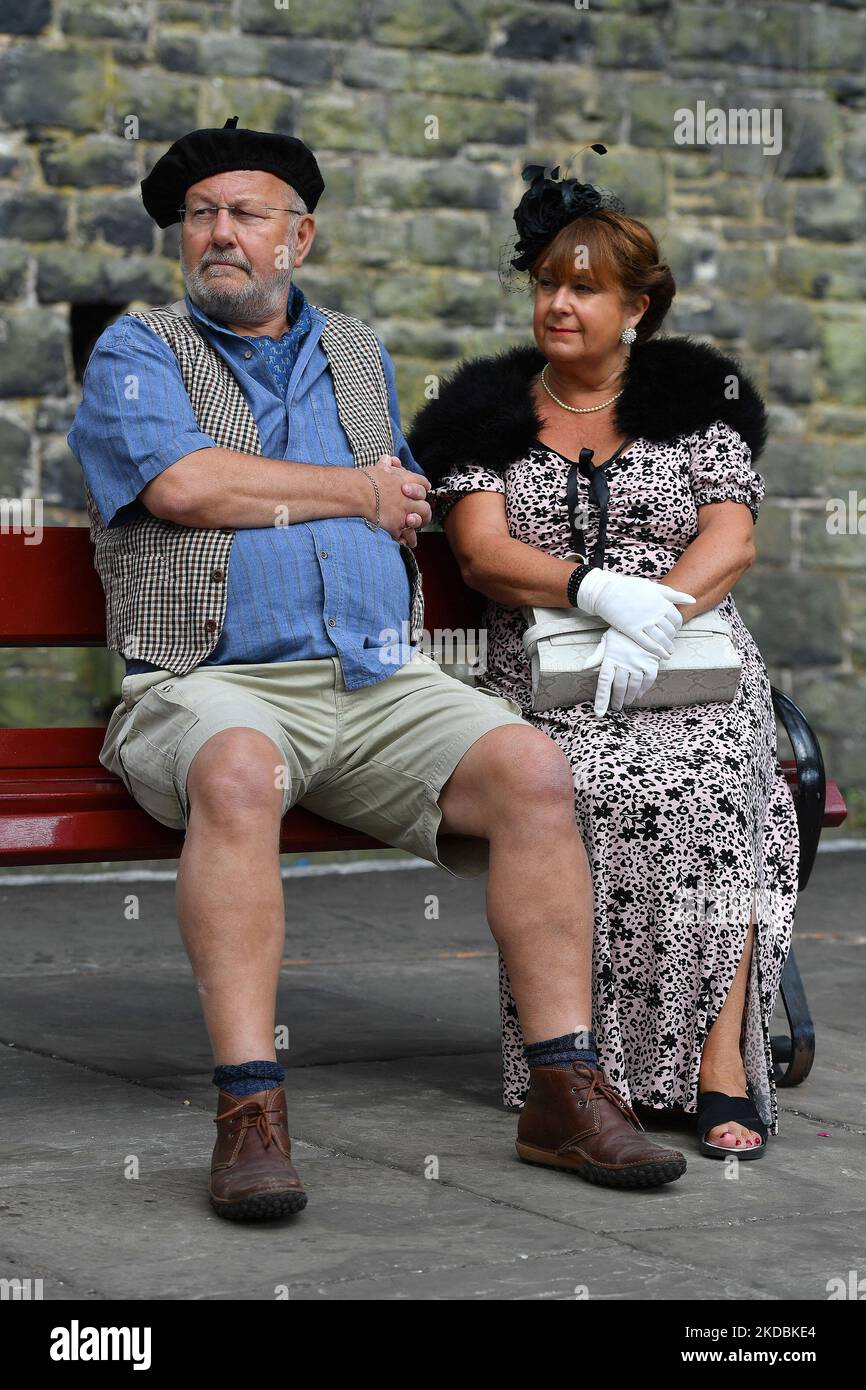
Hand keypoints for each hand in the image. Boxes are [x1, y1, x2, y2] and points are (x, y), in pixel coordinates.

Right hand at [364, 455, 431, 539]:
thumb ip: (386, 465)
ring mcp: (404, 513)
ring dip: (417, 524)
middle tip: (419, 513)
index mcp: (407, 482)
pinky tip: (404, 541)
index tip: (424, 491)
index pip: (423, 484)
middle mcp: (409, 499)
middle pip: (424, 506)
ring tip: (412, 526)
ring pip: (419, 521)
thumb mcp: (378, 469)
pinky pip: (406, 535)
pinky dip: (406, 539)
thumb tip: (388, 459)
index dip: (423, 488)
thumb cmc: (365, 479)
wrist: (357, 493)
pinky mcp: (396, 526)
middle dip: (422, 510)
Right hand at [575, 568, 695, 658]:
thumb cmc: (630, 587)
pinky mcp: (633, 631)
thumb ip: (674, 595)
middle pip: (670, 631)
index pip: (677, 619)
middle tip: (670, 641)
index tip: (674, 630)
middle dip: (672, 637)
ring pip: (661, 639)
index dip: (677, 626)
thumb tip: (692, 600)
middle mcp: (655, 614)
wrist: (608, 592)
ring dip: (667, 647)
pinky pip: (648, 644)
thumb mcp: (654, 587)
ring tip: (669, 652)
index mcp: (662, 602)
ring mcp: (644, 623)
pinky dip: (658, 651)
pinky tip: (662, 656)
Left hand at [590, 627, 659, 716]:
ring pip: (633, 686)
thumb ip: (597, 656)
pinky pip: (648, 681)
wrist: (642, 619)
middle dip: (617, 700)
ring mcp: (639, 663)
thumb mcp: (607, 640)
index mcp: (611, 658)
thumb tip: (583, 667)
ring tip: (627, 701)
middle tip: (616, 706)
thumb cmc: (621, 632)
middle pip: (619, 687)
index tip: (599, 713)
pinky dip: (643, 689)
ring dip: (630, 697)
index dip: (602, 699)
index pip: (604, 683)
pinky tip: (639, 694)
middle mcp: (624, 662)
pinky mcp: (651, 662)